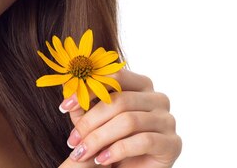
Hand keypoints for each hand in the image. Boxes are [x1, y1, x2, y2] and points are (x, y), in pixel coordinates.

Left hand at [57, 69, 180, 167]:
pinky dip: (117, 150)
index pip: (114, 77)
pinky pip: (142, 141)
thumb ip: (84, 104)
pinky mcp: (173, 143)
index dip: (87, 89)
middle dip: (90, 121)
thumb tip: (68, 89)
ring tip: (82, 152)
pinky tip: (102, 159)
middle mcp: (158, 98)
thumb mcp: (93, 121)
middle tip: (72, 140)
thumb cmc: (112, 141)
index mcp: (140, 84)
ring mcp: (168, 120)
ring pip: (128, 121)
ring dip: (99, 138)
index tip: (64, 106)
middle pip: (119, 101)